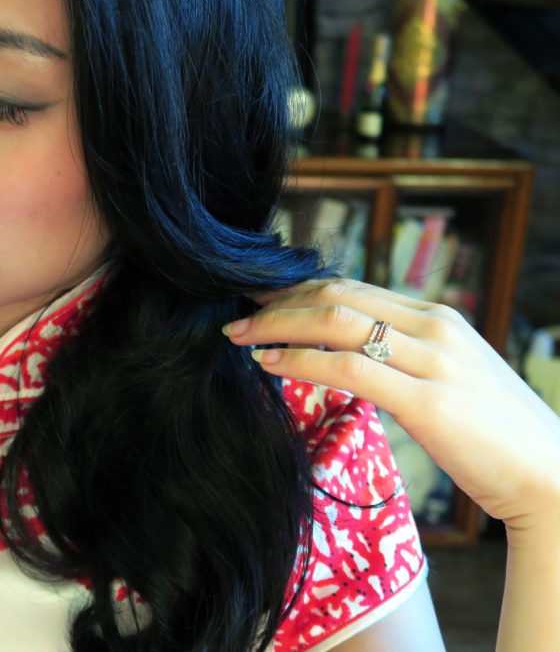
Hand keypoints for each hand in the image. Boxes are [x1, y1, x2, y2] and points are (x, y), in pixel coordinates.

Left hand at [222, 278, 559, 533]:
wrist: (554, 476)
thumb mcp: (448, 380)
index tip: (259, 301)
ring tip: (239, 337)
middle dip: (277, 303)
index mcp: (437, 318)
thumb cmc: (495, 435)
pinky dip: (299, 360)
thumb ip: (405, 359)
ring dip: (277, 325)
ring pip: (336, 321)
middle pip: (336, 294)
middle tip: (236, 316)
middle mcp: (434, 327)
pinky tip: (268, 363)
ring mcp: (433, 360)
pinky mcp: (428, 401)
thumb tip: (352, 356)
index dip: (297, 290)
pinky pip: (348, 367)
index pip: (352, 287)